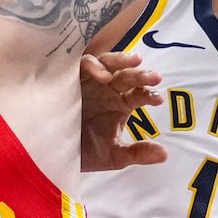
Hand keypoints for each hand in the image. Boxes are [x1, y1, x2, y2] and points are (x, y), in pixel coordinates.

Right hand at [80, 51, 165, 172]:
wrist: (53, 154)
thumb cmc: (84, 151)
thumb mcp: (113, 156)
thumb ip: (138, 153)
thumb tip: (165, 154)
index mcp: (121, 103)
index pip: (139, 94)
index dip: (149, 94)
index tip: (158, 99)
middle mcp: (108, 88)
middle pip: (127, 76)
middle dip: (141, 75)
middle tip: (155, 78)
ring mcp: (89, 81)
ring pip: (108, 63)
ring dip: (121, 61)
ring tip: (136, 62)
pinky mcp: (70, 79)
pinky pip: (82, 65)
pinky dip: (93, 67)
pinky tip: (103, 76)